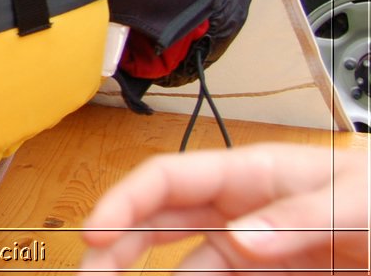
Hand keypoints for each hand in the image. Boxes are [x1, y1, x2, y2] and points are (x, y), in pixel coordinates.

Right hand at [79, 143, 369, 274]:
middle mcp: (241, 211)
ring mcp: (255, 251)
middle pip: (158, 225)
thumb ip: (302, 217)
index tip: (97, 236)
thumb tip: (239, 238)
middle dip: (115, 248)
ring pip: (185, 269)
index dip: (123, 202)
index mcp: (252, 174)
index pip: (168, 181)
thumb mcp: (361, 202)